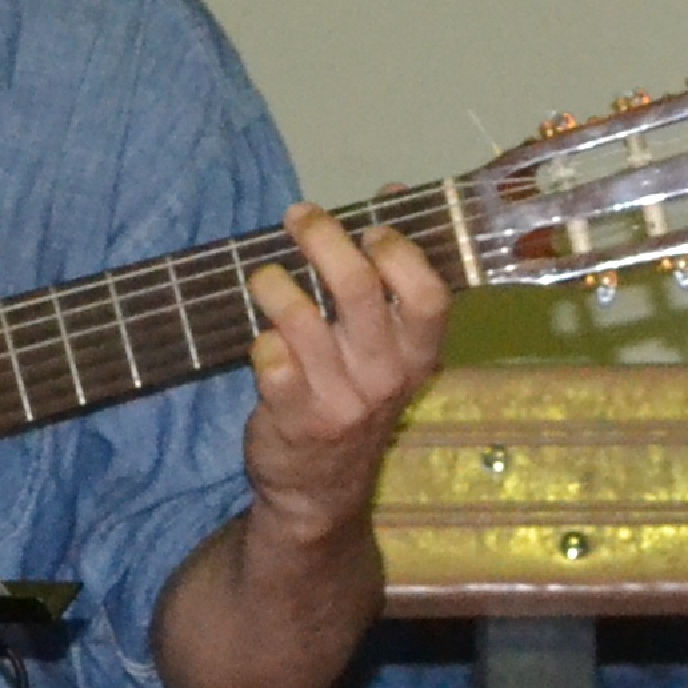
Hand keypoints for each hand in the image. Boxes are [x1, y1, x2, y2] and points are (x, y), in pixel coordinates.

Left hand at [231, 201, 455, 538]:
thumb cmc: (353, 399)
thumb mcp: (387, 347)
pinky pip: (269, 360)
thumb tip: (391, 194)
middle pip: (358, 288)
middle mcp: (384, 377)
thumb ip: (391, 274)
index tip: (370, 227)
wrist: (320, 492)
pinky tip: (261, 341)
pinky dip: (260, 340)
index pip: (428, 295)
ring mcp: (338, 400)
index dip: (398, 252)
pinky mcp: (292, 417)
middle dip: (322, 238)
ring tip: (264, 277)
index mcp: (417, 356)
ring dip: (274, 284)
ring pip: (301, 318)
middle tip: (298, 217)